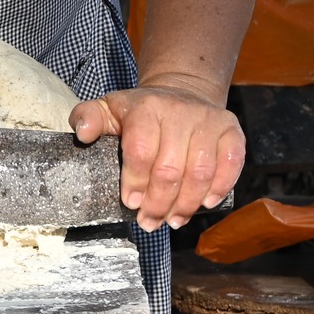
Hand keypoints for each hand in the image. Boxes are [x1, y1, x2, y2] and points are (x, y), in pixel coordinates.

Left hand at [71, 74, 245, 232]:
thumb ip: (88, 118)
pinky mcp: (231, 130)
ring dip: (186, 204)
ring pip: (200, 172)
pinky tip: (205, 203)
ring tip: (172, 220)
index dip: (135, 182)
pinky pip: (231, 164)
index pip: (141, 149)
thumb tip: (82, 133)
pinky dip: (219, 188)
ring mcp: (209, 120)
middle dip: (158, 204)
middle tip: (149, 221)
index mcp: (146, 106)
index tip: (130, 202)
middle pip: (170, 169)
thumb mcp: (109, 109)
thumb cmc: (141, 111)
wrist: (182, 92)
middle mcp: (180, 111)